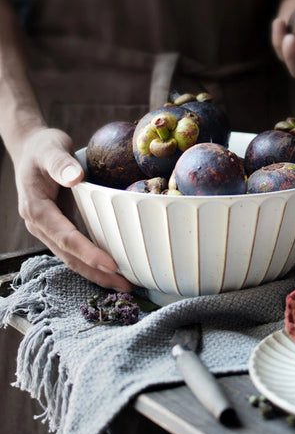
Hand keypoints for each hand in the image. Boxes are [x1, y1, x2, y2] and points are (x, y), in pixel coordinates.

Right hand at [13, 126, 132, 291]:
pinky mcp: (59, 227)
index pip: (65, 237)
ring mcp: (49, 228)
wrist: (31, 148)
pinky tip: (113, 268)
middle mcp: (40, 224)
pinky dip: (93, 260)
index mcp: (36, 209)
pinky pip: (76, 249)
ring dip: (96, 273)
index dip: (88, 252)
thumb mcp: (51, 149)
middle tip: (125, 286)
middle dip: (97, 273)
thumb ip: (61, 163)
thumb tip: (75, 177)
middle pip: (69, 256)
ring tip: (125, 285)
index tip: (111, 264)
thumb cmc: (42, 147)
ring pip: (72, 257)